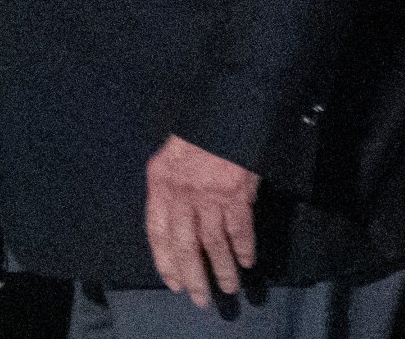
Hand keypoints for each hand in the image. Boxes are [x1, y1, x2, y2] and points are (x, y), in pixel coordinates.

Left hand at [145, 133, 259, 308]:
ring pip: (213, 243)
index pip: (156, 231)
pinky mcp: (236, 193)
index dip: (164, 260)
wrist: (227, 105)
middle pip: (185, 244)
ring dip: (223, 269)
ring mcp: (209, 195)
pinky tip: (247, 262)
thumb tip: (178, 219)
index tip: (172, 281)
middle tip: (200, 298)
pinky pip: (239, 230)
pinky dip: (244, 248)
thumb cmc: (198, 130)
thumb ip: (170, 186)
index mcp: (159, 182)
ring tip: (229, 288)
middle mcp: (181, 193)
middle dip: (193, 275)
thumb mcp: (170, 155)